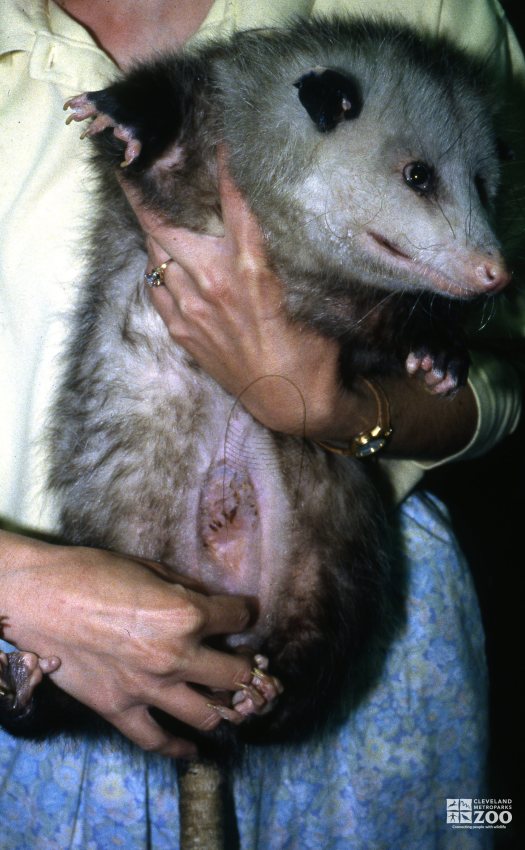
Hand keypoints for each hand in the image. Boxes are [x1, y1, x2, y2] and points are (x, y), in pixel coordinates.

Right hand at [1, 532, 255, 756]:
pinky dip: (179, 748)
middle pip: (235, 674)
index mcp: (185, 614)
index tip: (243, 614)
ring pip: (208, 714)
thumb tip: (210, 602)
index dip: (245, 613)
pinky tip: (193, 748)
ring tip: (228, 700)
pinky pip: (156, 740)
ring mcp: (147, 688)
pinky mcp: (118, 708)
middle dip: (247, 666)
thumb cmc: (91, 571)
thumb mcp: (150, 568)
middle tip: (245, 660)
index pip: (239, 618)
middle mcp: (175, 655)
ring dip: (225, 707)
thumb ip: (187, 590)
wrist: (37, 596)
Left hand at [123, 152, 359, 438]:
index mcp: (251, 268)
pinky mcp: (184, 333)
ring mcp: (192, 310)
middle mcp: (214, 283)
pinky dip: (158, 273)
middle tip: (136, 171)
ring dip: (153, 233)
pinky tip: (164, 265)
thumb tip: (274, 224)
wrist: (291, 400)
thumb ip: (286, 256)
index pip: (232, 202)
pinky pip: (158, 291)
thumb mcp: (309, 293)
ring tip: (152, 214)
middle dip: (146, 195)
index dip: (223, 167)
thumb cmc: (310, 348)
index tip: (216, 144)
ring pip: (156, 256)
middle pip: (165, 226)